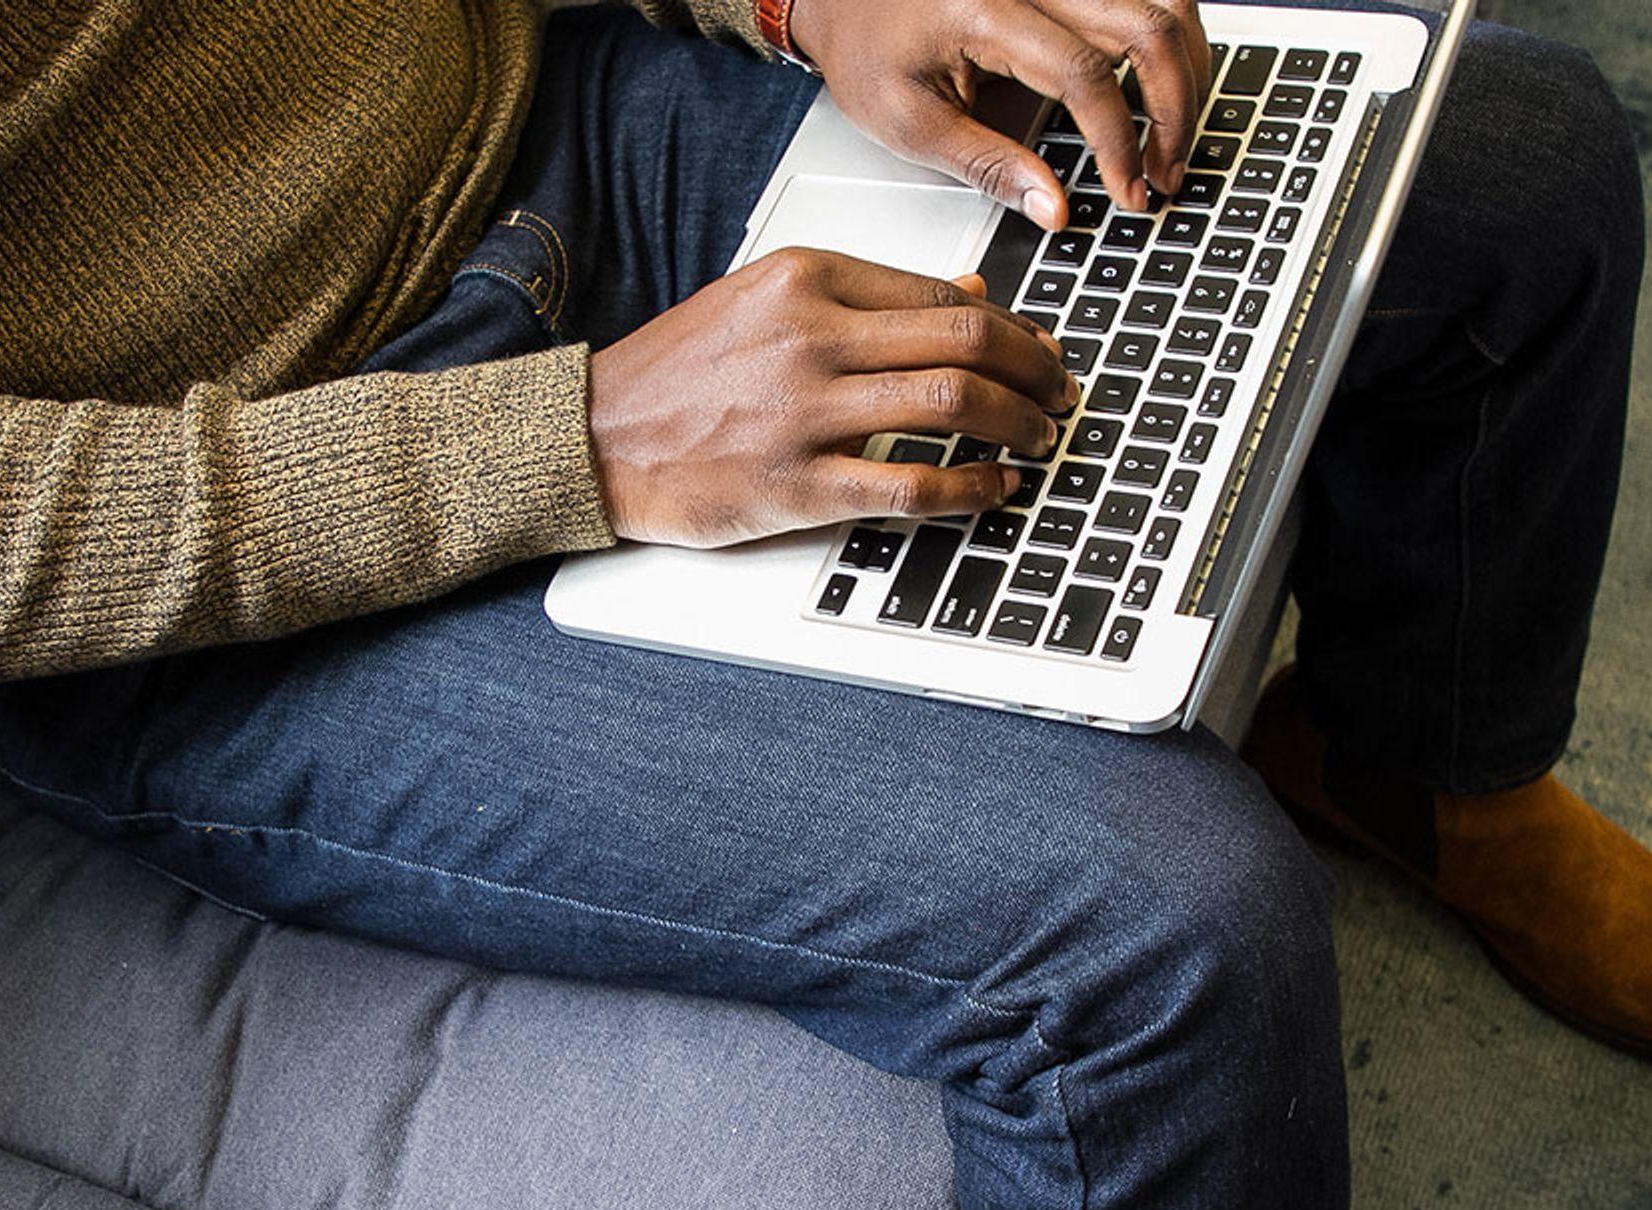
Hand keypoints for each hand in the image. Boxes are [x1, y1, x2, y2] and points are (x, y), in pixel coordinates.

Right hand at [588, 248, 1076, 547]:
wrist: (594, 437)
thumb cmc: (676, 373)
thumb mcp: (764, 300)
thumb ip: (864, 295)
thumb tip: (968, 290)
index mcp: (803, 277)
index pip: (940, 291)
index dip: (1009, 323)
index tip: (1035, 347)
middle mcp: (809, 336)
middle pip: (964, 338)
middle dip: (1033, 367)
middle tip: (1057, 391)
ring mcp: (803, 412)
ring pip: (951, 403)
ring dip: (1016, 423)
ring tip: (1038, 437)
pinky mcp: (795, 485)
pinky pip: (911, 486)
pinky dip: (970, 489)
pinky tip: (994, 490)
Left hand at [790, 0, 1211, 229]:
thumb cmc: (867, 49)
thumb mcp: (908, 122)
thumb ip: (987, 166)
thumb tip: (1056, 210)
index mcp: (986, 11)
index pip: (1084, 73)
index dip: (1119, 141)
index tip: (1129, 192)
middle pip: (1147, 24)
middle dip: (1175, 108)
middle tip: (1165, 173)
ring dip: (1187, 70)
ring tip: (1171, 137)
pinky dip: (1168, 41)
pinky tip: (1160, 89)